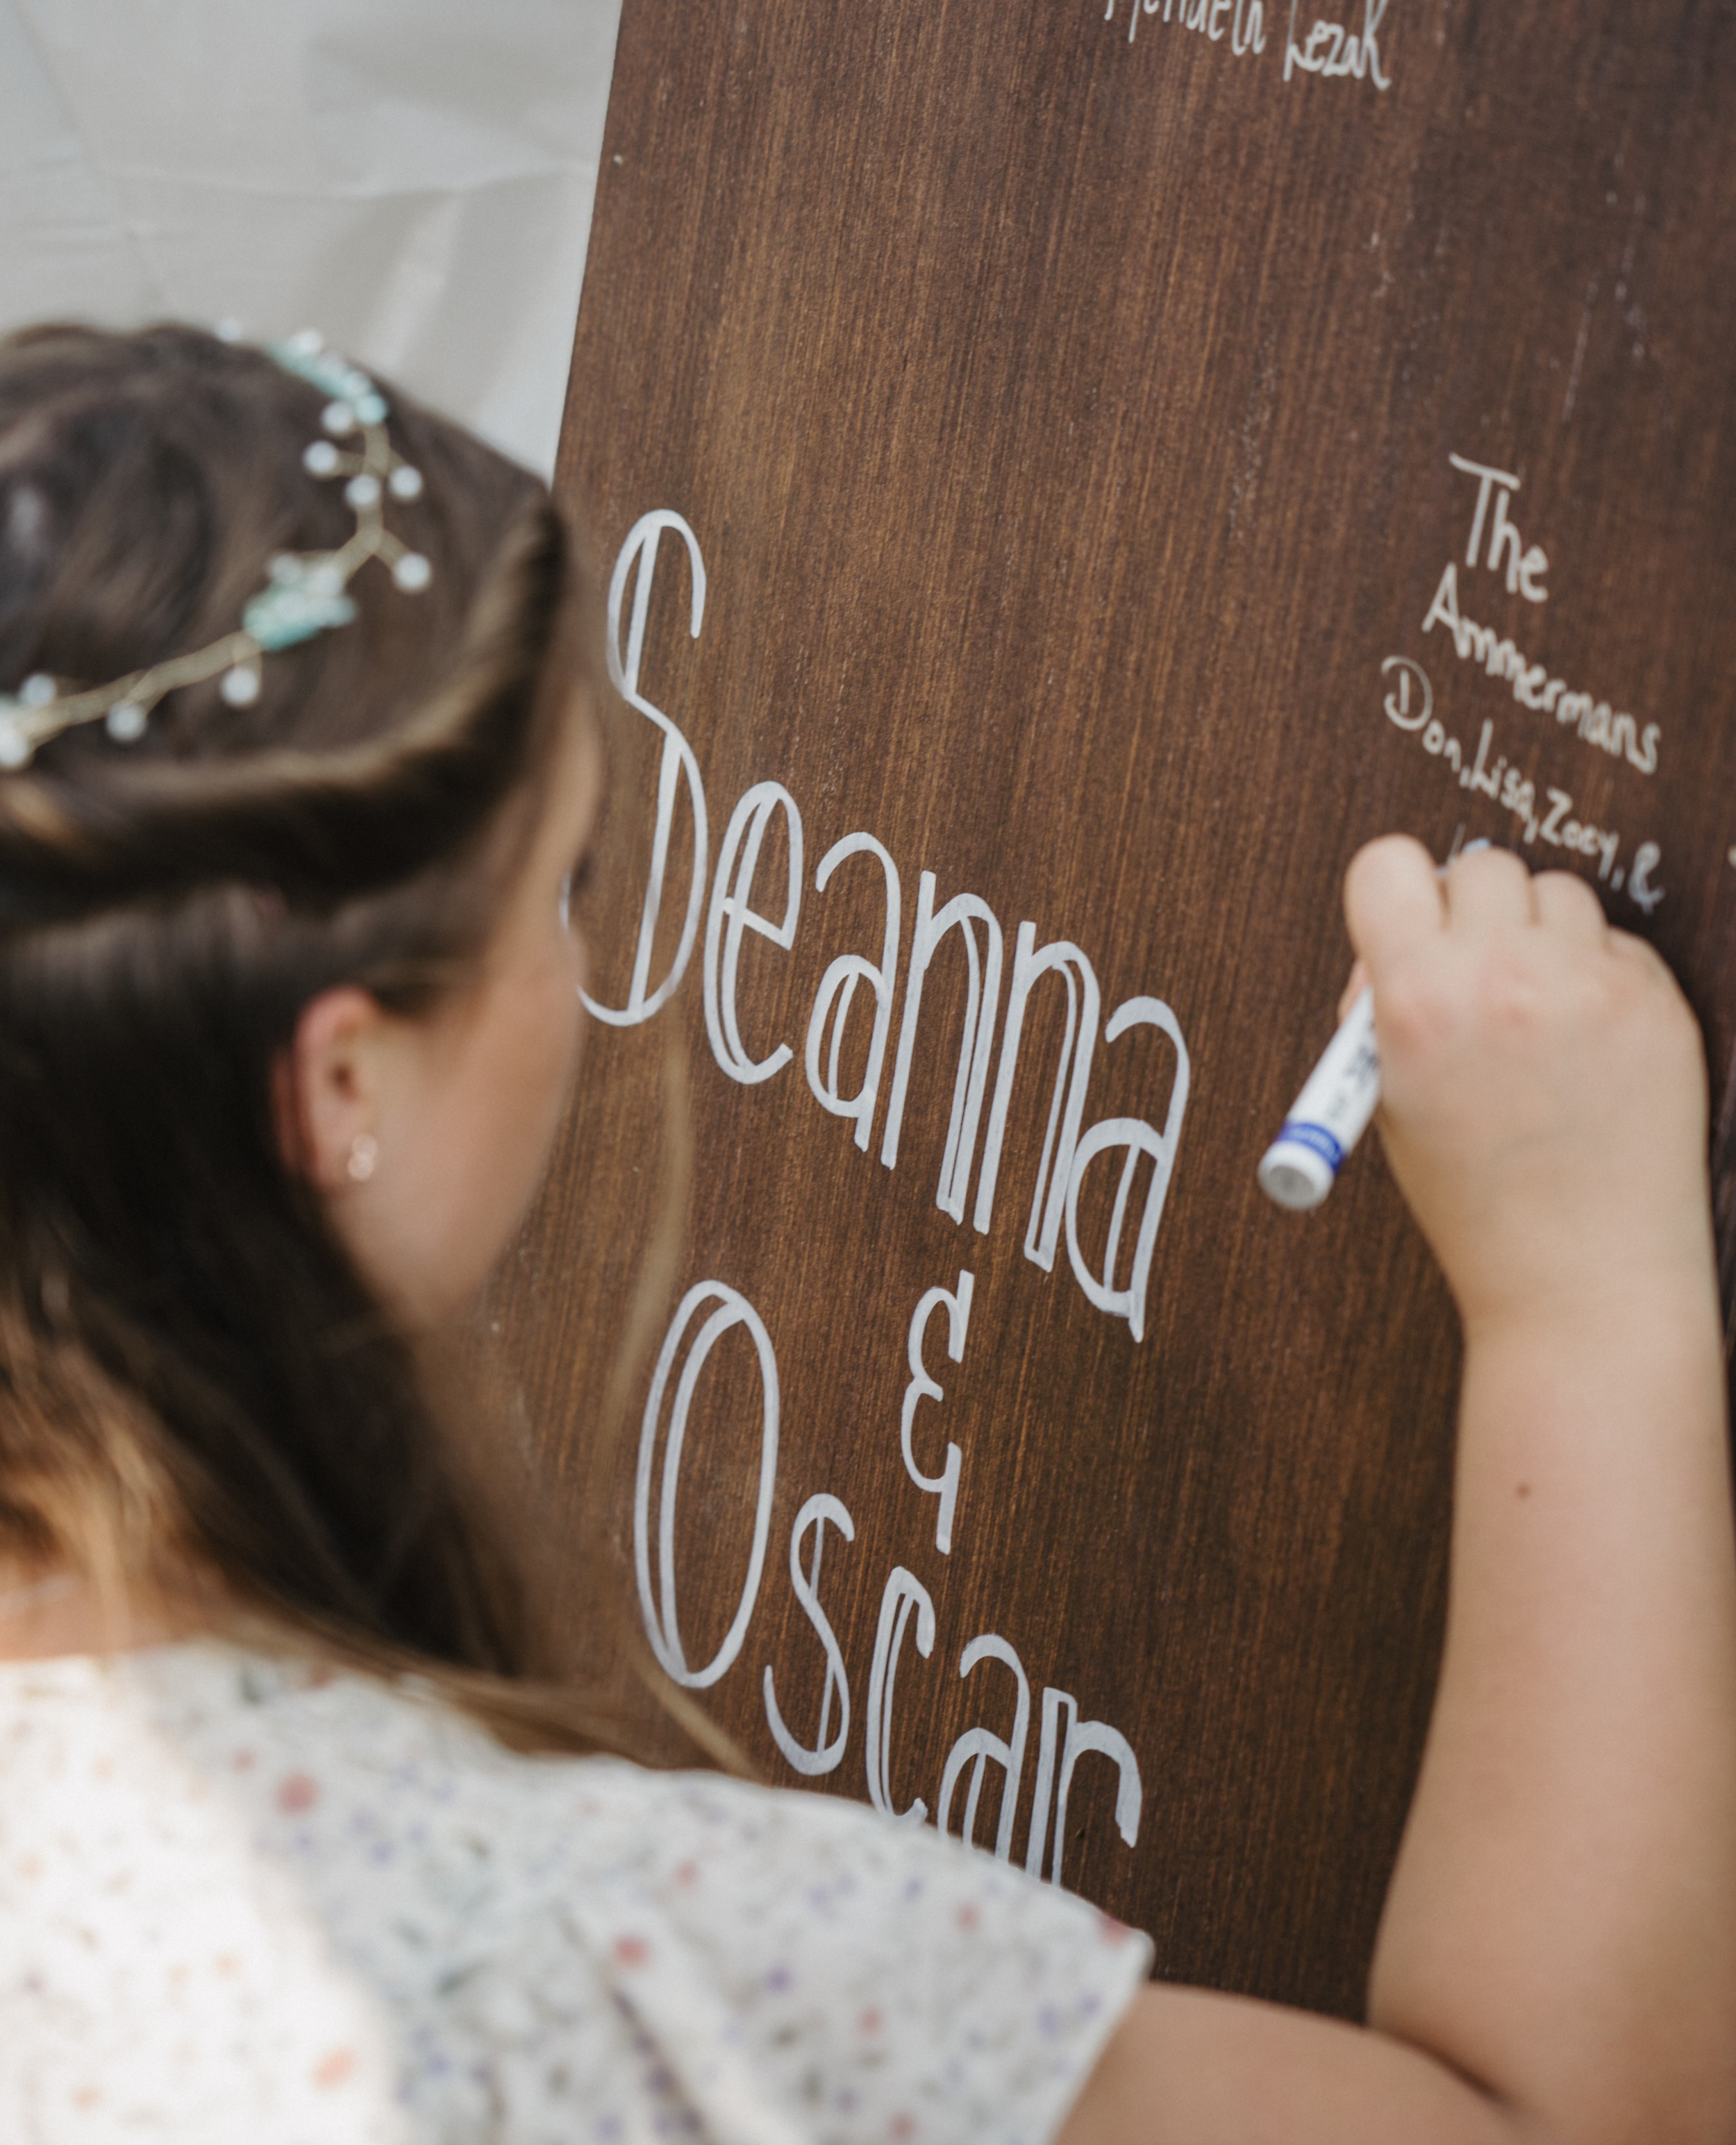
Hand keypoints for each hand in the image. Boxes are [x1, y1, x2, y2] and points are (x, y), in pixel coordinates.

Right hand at [1343, 835, 1712, 1341]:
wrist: (1583, 1278)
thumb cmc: (1479, 1202)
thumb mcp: (1392, 1101)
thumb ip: (1389, 1006)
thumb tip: (1403, 941)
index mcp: (1417, 1000)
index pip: (1385, 863)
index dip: (1393, 890)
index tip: (1405, 921)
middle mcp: (1502, 976)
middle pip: (1479, 865)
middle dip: (1470, 911)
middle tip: (1473, 971)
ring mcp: (1587, 984)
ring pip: (1556, 891)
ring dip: (1540, 934)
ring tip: (1536, 1013)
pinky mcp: (1654, 1000)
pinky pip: (1616, 943)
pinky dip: (1597, 975)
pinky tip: (1587, 1045)